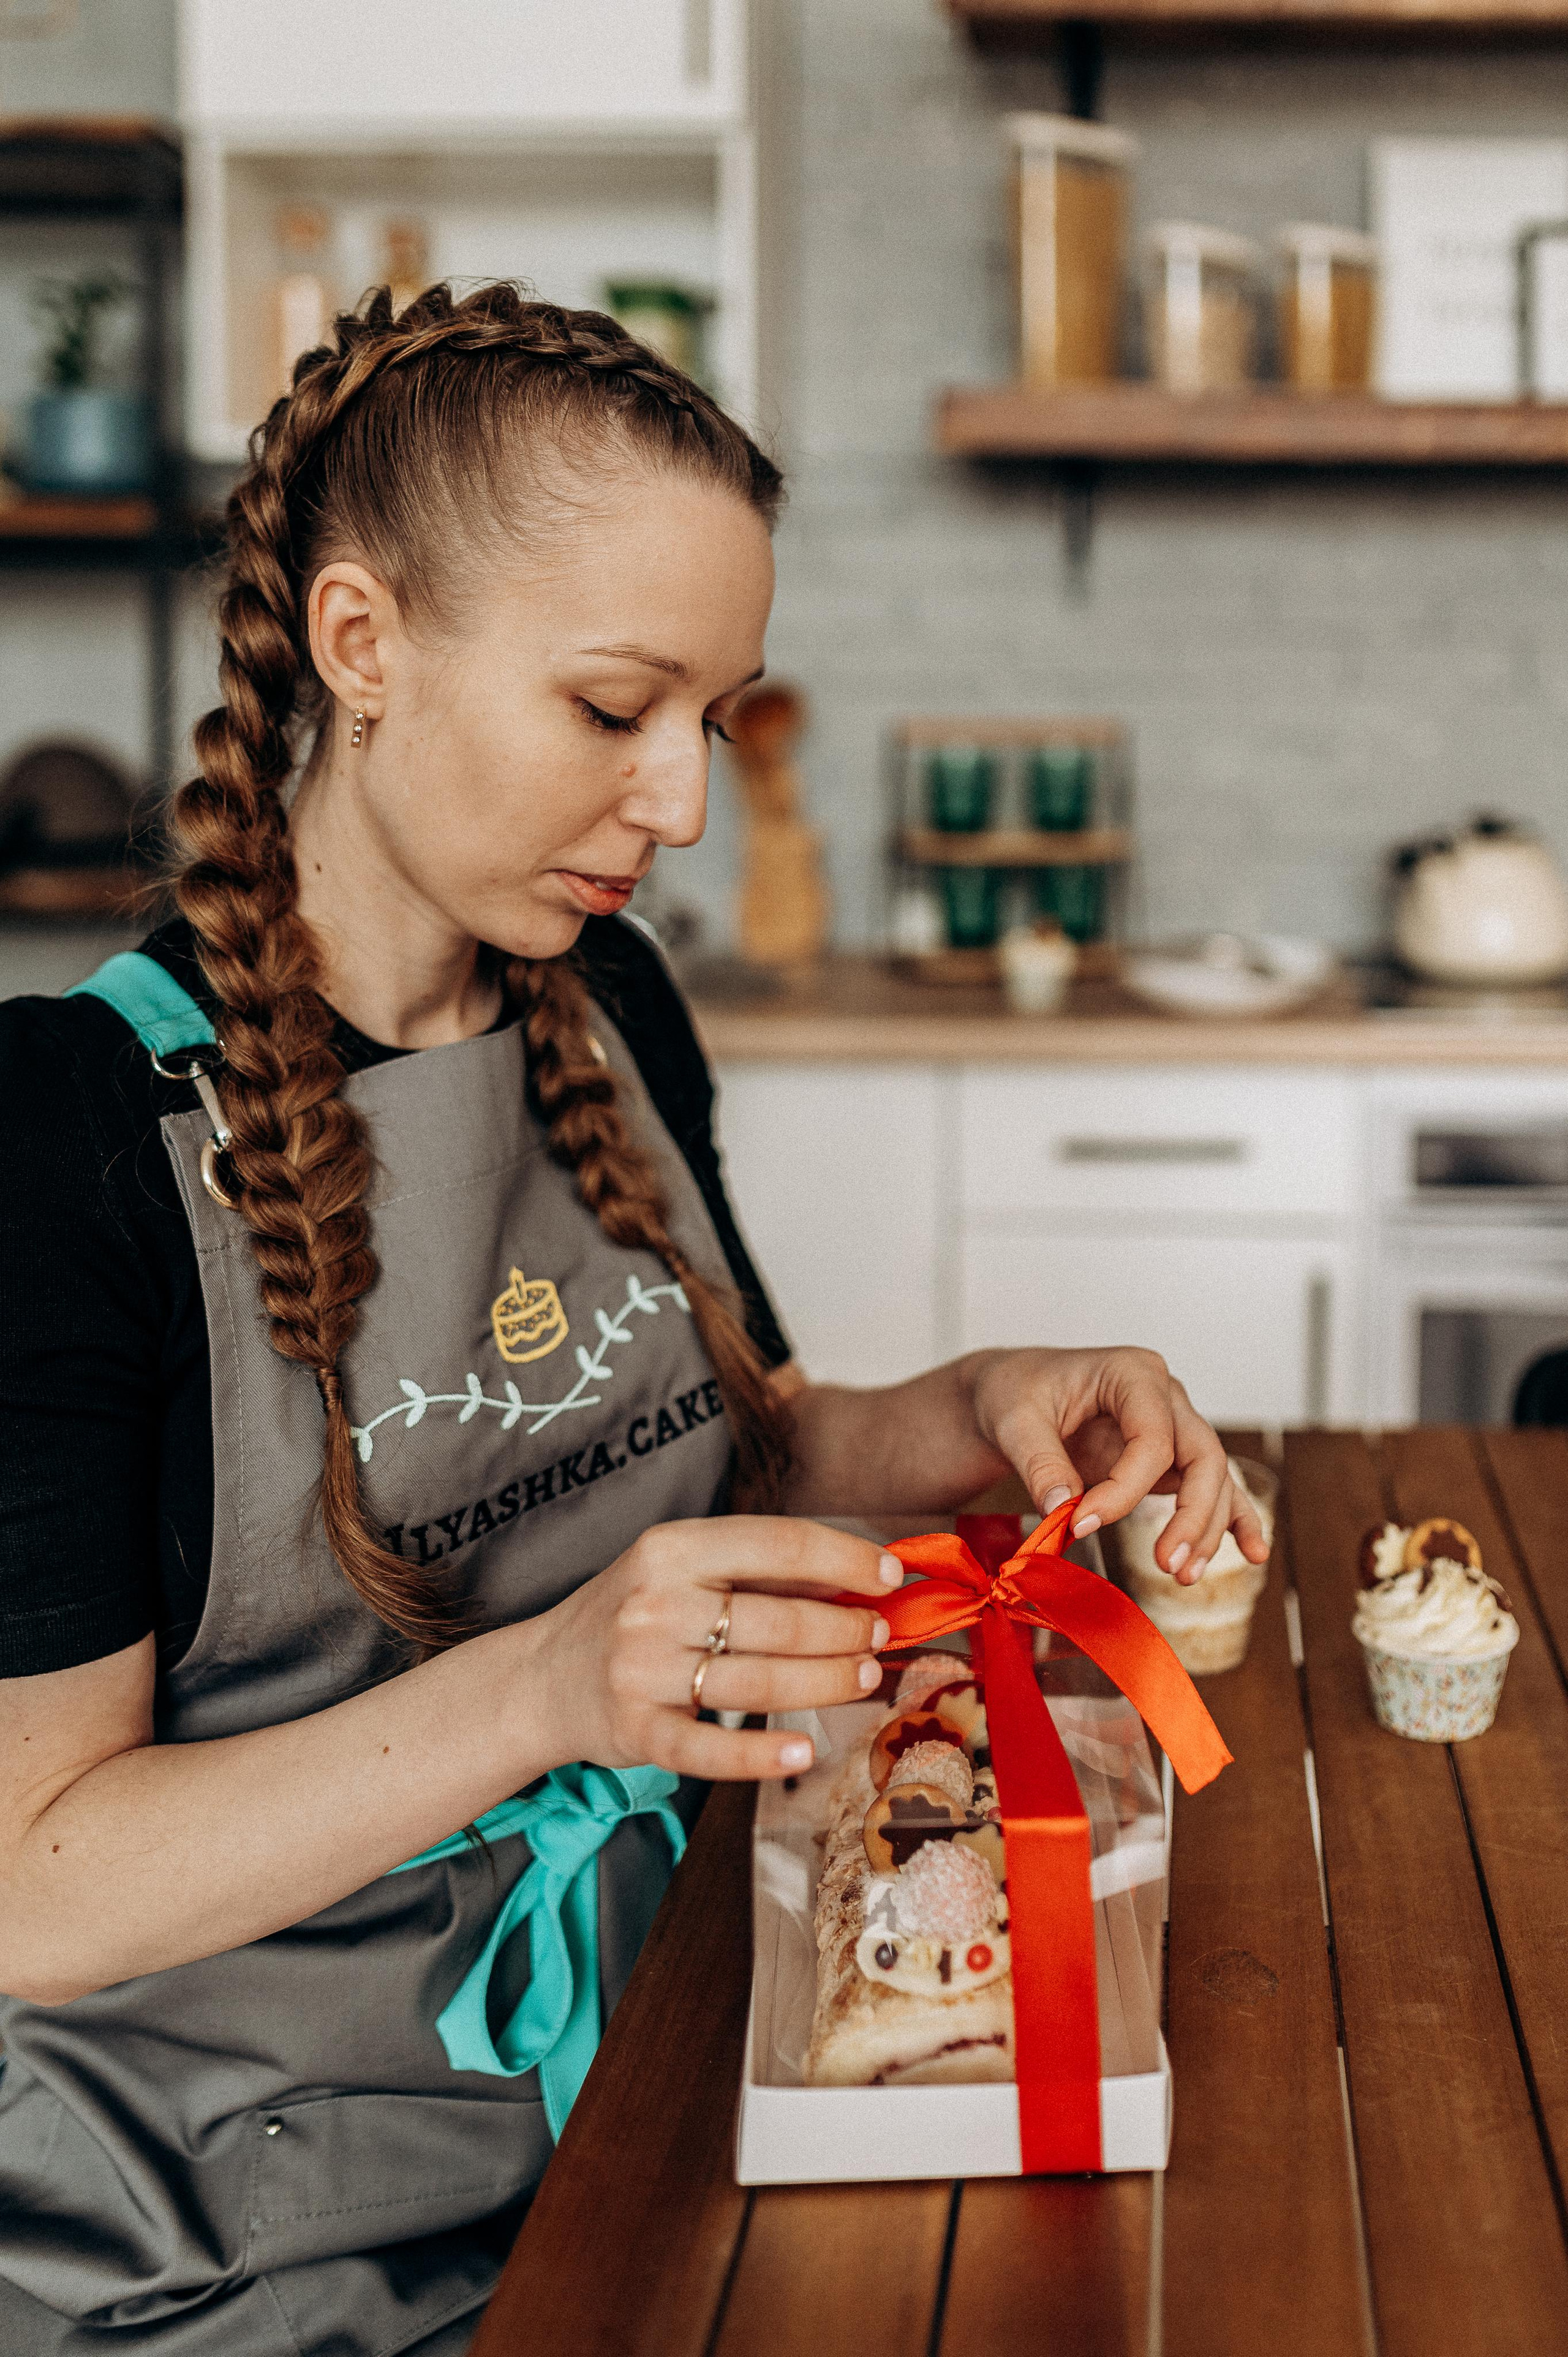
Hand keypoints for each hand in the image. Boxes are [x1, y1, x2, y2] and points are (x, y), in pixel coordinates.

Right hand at [531, 1516, 903, 1781]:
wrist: (542, 1677)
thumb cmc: (632, 1614)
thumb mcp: (679, 1568)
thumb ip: (755, 1570)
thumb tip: (857, 1580)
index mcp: (671, 1547)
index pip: (778, 1544)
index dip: (845, 1559)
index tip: (890, 1577)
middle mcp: (655, 1603)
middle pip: (778, 1620)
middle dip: (845, 1631)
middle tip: (880, 1638)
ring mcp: (643, 1670)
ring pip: (759, 1681)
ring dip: (826, 1682)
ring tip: (865, 1678)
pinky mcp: (637, 1730)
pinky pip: (711, 1749)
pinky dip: (761, 1754)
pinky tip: (804, 1751)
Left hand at [969, 1347, 1268, 1584]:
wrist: (1010, 1394)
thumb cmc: (1015, 1392)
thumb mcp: (1014, 1420)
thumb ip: (1039, 1462)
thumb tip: (1062, 1508)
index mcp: (1131, 1373)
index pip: (1152, 1438)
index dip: (1124, 1488)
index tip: (1083, 1522)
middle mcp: (1164, 1398)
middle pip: (1202, 1457)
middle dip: (1192, 1515)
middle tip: (1167, 1564)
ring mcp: (1173, 1429)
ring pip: (1212, 1480)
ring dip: (1206, 1529)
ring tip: (1183, 1575)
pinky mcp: (1168, 1461)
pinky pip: (1211, 1489)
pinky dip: (1232, 1519)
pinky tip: (1251, 1551)